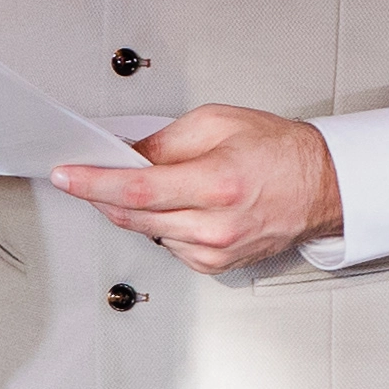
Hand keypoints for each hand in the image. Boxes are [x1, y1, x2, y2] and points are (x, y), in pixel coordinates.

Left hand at [49, 104, 341, 274]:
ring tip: (153, 184)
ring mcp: (215, 250)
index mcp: (216, 183)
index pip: (136, 188)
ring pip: (146, 232)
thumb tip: (125, 154)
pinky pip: (167, 245)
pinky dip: (160, 224)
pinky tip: (177, 207)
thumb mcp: (219, 122)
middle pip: (132, 215)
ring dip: (133, 209)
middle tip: (83, 175)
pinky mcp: (215, 265)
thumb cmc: (280, 151)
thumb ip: (165, 141)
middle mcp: (215, 224)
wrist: (322, 186)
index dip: (93, 183)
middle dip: (101, 194)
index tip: (66, 176)